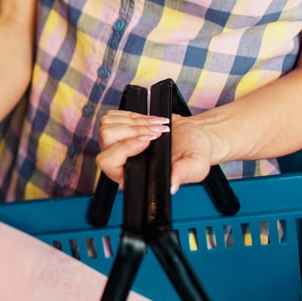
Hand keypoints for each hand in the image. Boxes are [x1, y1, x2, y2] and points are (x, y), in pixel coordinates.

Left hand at [96, 111, 213, 192]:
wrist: (194, 136)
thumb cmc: (193, 153)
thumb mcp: (194, 166)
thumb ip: (181, 175)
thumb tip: (171, 186)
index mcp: (132, 175)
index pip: (110, 162)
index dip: (125, 148)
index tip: (148, 140)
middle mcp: (121, 160)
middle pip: (106, 138)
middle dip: (133, 130)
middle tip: (157, 131)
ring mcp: (117, 143)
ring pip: (107, 125)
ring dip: (134, 121)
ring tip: (157, 125)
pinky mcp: (120, 128)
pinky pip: (114, 116)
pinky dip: (133, 114)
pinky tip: (151, 120)